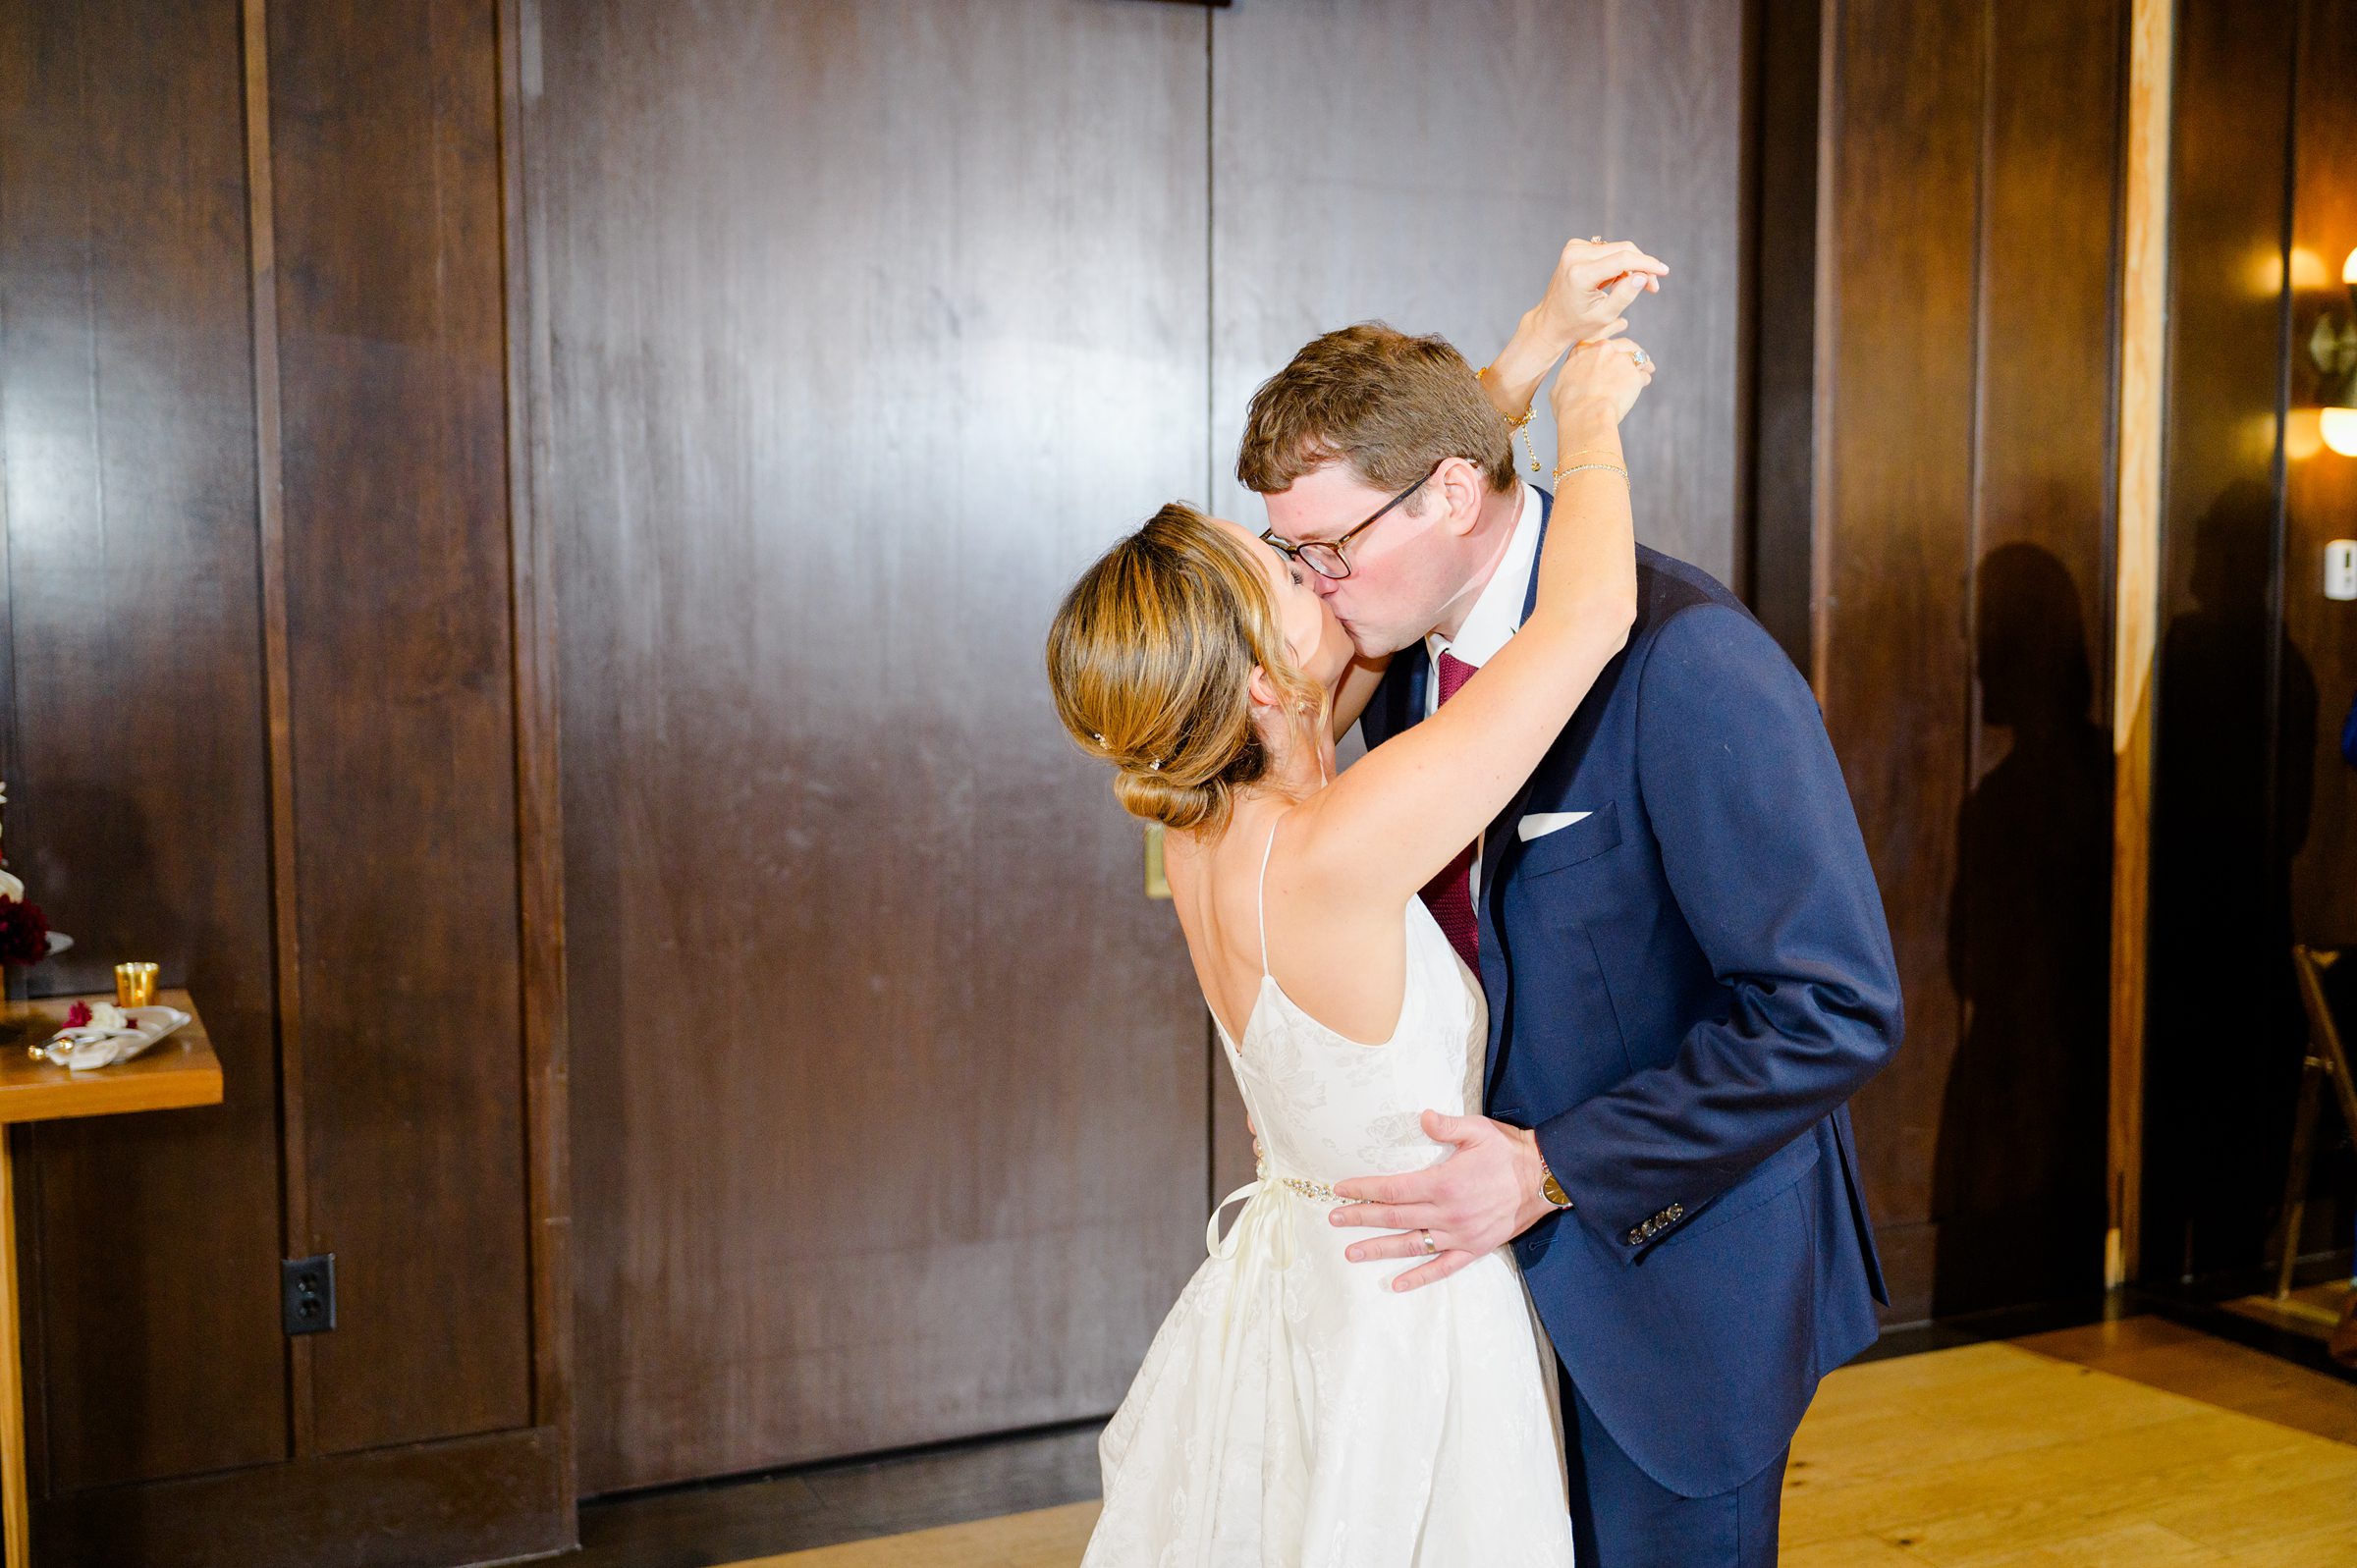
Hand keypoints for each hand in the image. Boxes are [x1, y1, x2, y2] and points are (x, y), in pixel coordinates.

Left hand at [1327, 1111, 1558, 1292]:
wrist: (1544, 1179)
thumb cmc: (1508, 1151)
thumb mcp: (1478, 1130)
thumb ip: (1447, 1126)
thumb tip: (1423, 1117)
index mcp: (1444, 1182)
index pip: (1393, 1189)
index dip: (1364, 1190)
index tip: (1341, 1190)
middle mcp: (1448, 1212)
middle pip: (1394, 1217)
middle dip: (1360, 1218)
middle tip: (1334, 1219)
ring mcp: (1460, 1234)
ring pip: (1411, 1245)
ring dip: (1379, 1249)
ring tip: (1352, 1253)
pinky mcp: (1473, 1249)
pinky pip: (1442, 1267)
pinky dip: (1419, 1277)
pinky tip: (1397, 1284)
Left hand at [1532, 237, 1667, 348]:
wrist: (1550, 321)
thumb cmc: (1576, 323)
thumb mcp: (1604, 316)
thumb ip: (1625, 295)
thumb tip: (1643, 275)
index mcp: (1580, 273)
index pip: (1622, 259)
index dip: (1647, 264)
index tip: (1665, 271)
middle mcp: (1575, 255)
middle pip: (1623, 250)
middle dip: (1642, 266)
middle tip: (1652, 287)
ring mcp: (1574, 248)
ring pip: (1617, 249)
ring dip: (1630, 266)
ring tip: (1633, 288)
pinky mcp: (1575, 247)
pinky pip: (1608, 251)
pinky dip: (1617, 264)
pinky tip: (1615, 282)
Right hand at [1550, 328, 1653, 428]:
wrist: (1585, 414)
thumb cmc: (1568, 405)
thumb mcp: (1559, 387)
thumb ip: (1569, 379)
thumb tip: (1569, 386)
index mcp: (1583, 351)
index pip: (1600, 333)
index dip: (1613, 327)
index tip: (1623, 323)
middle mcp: (1603, 350)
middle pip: (1624, 344)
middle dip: (1633, 348)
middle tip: (1640, 353)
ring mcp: (1620, 361)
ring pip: (1637, 356)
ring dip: (1643, 361)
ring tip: (1649, 367)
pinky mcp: (1634, 375)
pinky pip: (1642, 374)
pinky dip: (1644, 378)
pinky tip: (1646, 381)